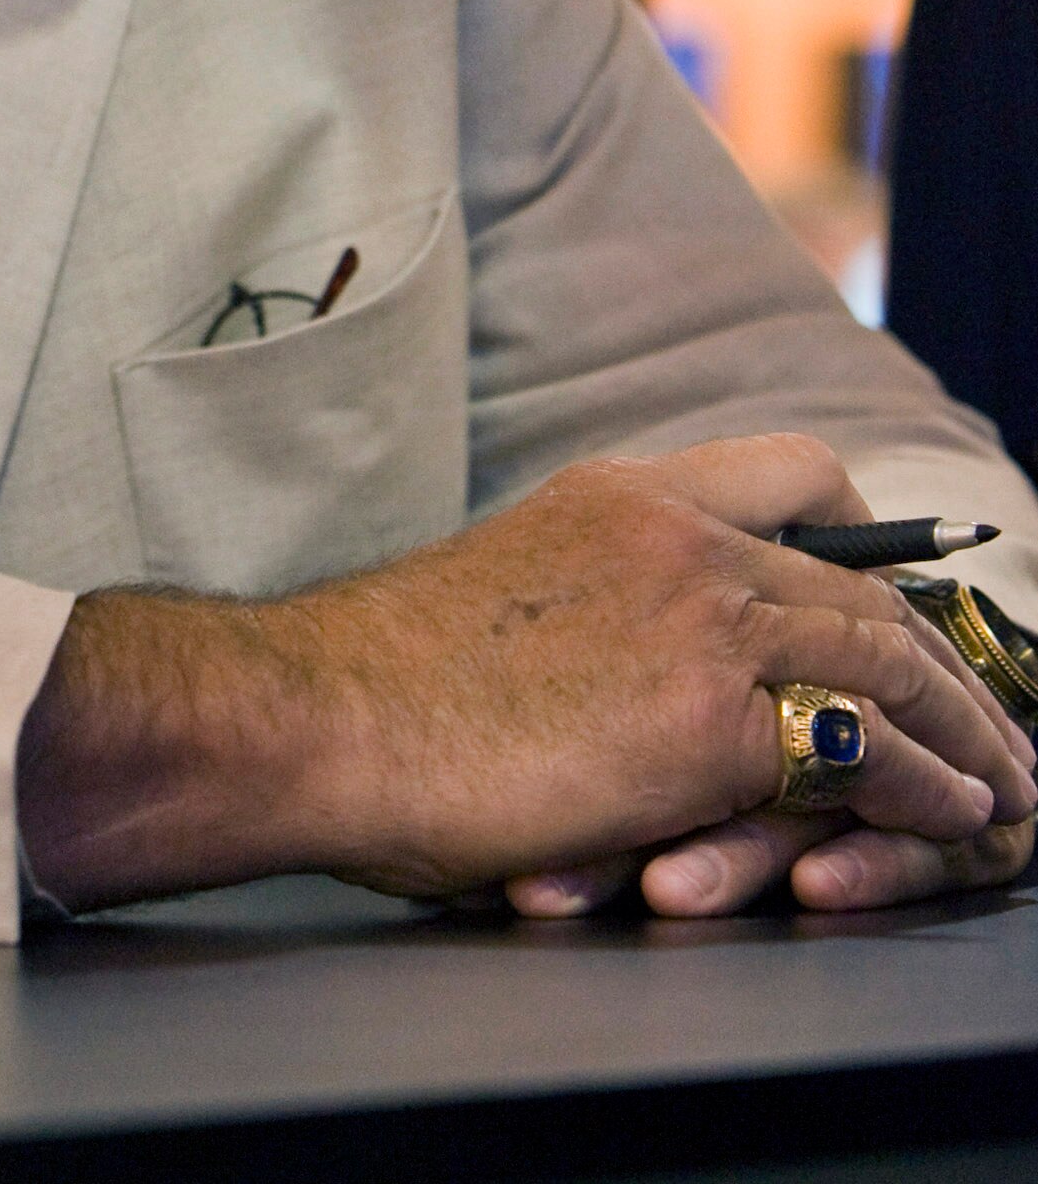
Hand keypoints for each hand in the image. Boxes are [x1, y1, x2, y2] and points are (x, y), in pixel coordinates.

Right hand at [16, 434, 1036, 912]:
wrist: (320, 714)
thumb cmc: (379, 682)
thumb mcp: (504, 591)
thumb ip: (590, 601)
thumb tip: (632, 668)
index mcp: (619, 495)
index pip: (787, 473)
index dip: (862, 533)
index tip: (893, 580)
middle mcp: (676, 536)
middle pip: (860, 579)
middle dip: (941, 653)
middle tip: (983, 709)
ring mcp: (701, 620)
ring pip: (886, 656)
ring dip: (962, 726)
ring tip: (1000, 779)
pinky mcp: (711, 719)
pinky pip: (867, 751)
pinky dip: (932, 787)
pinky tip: (957, 815)